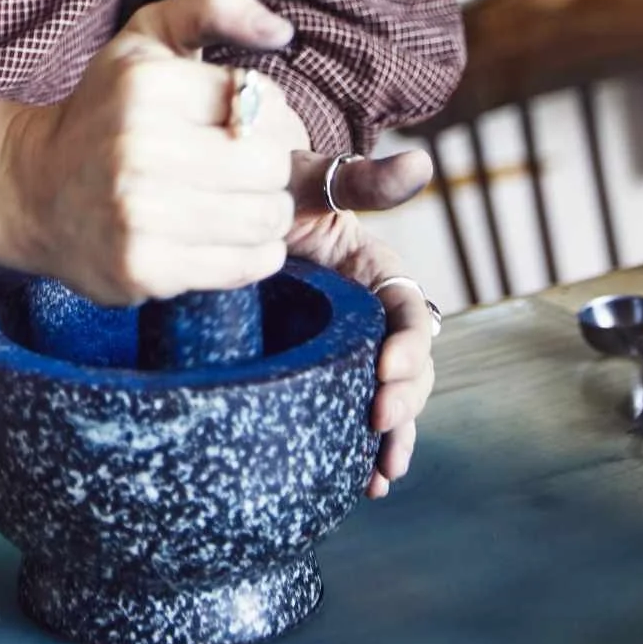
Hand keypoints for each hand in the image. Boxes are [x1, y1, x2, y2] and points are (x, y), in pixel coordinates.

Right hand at [0, 0, 298, 305]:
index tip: (237, 125)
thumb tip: (281, 31)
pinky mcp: (144, 267)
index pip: (264, 102)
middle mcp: (140, 146)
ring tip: (230, 202)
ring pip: (267, 218)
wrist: (32, 190)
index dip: (266, 115)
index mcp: (145, 82)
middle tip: (240, 170)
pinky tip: (216, 235)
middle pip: (272, 165)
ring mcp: (139, 213)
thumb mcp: (149, 37)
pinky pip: (247, 264)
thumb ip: (216, 6)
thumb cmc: (105, 110)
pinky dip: (249, 253)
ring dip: (264, 213)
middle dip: (269, 168)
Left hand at [287, 149, 436, 498]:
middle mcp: (367, 312)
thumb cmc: (266, 187)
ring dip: (395, 436)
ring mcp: (344, 344)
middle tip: (380, 424)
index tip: (385, 371)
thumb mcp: (306, 179)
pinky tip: (366, 479)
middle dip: (406, 400)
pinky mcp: (318, 368)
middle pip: (409, 363)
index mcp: (374, 270)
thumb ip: (358, 178)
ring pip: (388, 395)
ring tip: (382, 470)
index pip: (408, 310)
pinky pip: (349, 410)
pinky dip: (364, 447)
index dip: (409, 345)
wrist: (220, 209)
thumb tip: (422, 164)